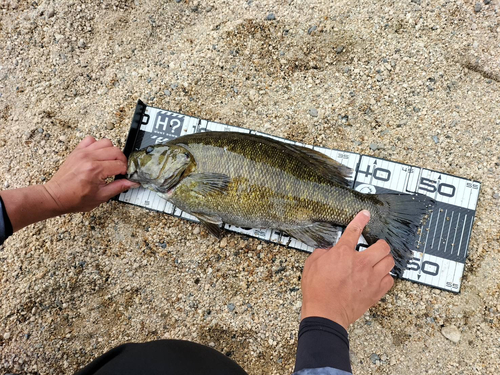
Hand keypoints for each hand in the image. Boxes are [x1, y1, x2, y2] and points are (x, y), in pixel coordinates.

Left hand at [44, 136, 138, 213]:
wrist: (55, 196)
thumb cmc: (74, 198)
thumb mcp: (101, 197)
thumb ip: (118, 187)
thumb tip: (132, 183)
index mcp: (95, 170)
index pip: (120, 165)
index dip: (125, 171)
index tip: (123, 176)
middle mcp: (89, 158)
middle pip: (115, 151)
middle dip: (122, 161)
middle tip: (119, 170)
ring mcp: (82, 153)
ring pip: (106, 142)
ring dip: (111, 152)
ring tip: (109, 162)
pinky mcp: (77, 151)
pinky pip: (91, 140)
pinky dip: (97, 145)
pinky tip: (98, 156)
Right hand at [300, 210, 394, 329]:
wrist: (326, 313)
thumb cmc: (317, 290)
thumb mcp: (312, 265)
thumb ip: (323, 253)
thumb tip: (329, 252)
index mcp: (343, 253)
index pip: (354, 231)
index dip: (360, 220)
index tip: (365, 215)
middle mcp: (360, 263)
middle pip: (382, 247)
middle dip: (380, 244)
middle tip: (375, 246)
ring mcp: (370, 278)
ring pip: (389, 262)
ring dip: (384, 260)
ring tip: (378, 261)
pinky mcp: (375, 292)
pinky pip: (389, 280)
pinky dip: (385, 277)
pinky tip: (379, 277)